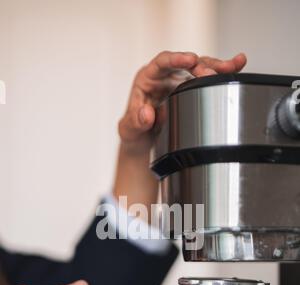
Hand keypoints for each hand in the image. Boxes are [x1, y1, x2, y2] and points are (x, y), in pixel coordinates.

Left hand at [118, 51, 246, 153]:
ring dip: (218, 67)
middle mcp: (164, 75)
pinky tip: (238, 67)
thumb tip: (147, 114)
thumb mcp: (129, 129)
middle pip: (186, 64)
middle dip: (203, 65)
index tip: (191, 59)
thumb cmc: (134, 131)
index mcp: (147, 78)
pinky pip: (206, 79)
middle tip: (215, 73)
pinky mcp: (190, 90)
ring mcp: (179, 82)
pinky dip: (221, 74)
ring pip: (200, 68)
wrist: (143, 140)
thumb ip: (135, 121)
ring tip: (235, 65)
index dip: (177, 58)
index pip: (162, 62)